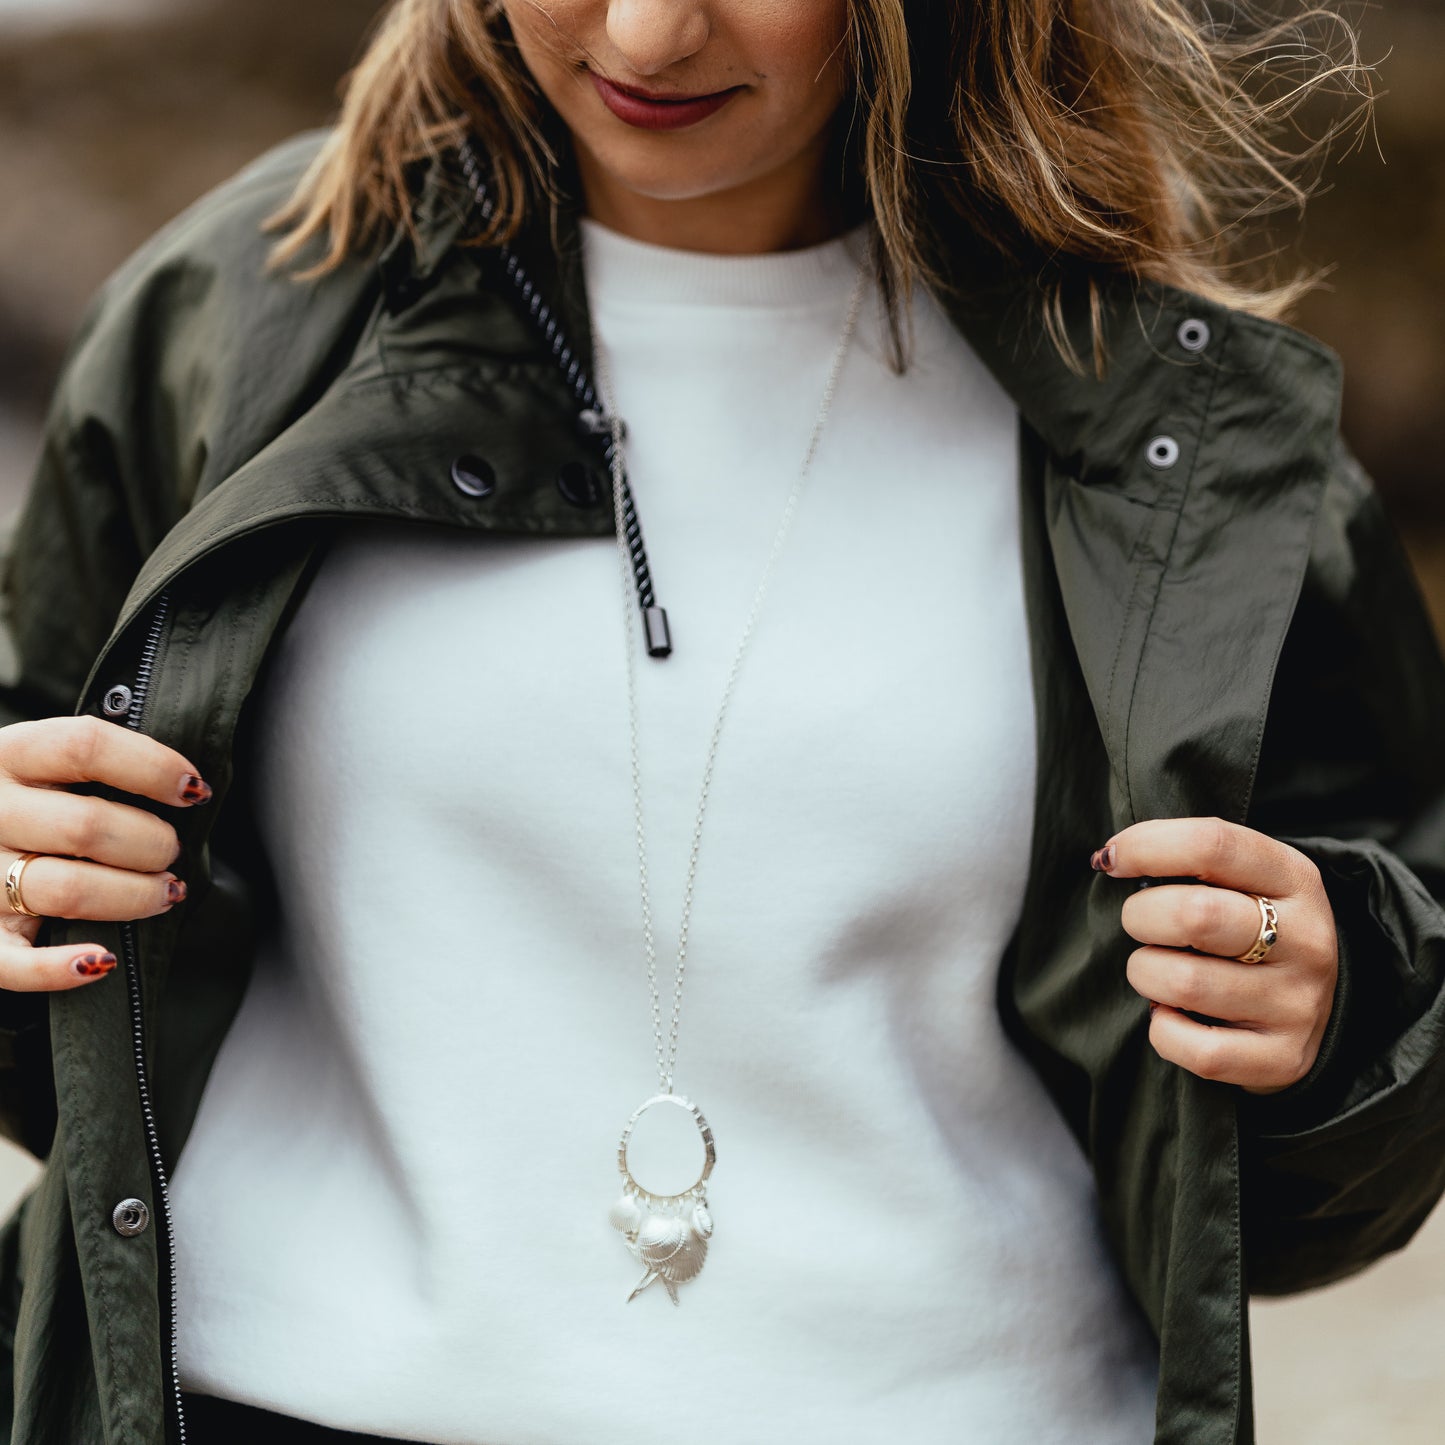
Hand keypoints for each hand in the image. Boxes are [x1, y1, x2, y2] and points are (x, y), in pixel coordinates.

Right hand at [0, 716, 211, 992]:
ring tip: (164, 893)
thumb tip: (187, 786)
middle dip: (152, 843)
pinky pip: (13, 963)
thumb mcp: (47, 764)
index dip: (153, 768)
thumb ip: (98, 765)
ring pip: (68, 891)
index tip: (194, 791)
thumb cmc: (29, 802)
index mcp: (9, 755)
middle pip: (85, 826)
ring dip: (134, 897)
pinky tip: (102, 960)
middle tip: (172, 852)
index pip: (86, 746)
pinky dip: (60, 968)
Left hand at [1091, 816, 1339, 1095]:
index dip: (1147, 847)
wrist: (1318, 1006)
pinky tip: (1171, 1015)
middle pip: (1194, 915)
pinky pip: (1197, 1050)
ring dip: (1146, 974)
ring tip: (1156, 971)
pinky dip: (1164, 1030)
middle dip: (1140, 917)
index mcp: (1294, 879)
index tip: (1112, 861)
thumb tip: (1112, 858)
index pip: (1213, 846)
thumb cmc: (1252, 927)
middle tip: (1141, 925)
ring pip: (1184, 983)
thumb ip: (1192, 860)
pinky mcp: (1283, 1059)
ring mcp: (1298, 1004)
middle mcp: (1306, 940)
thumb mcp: (1244, 878)